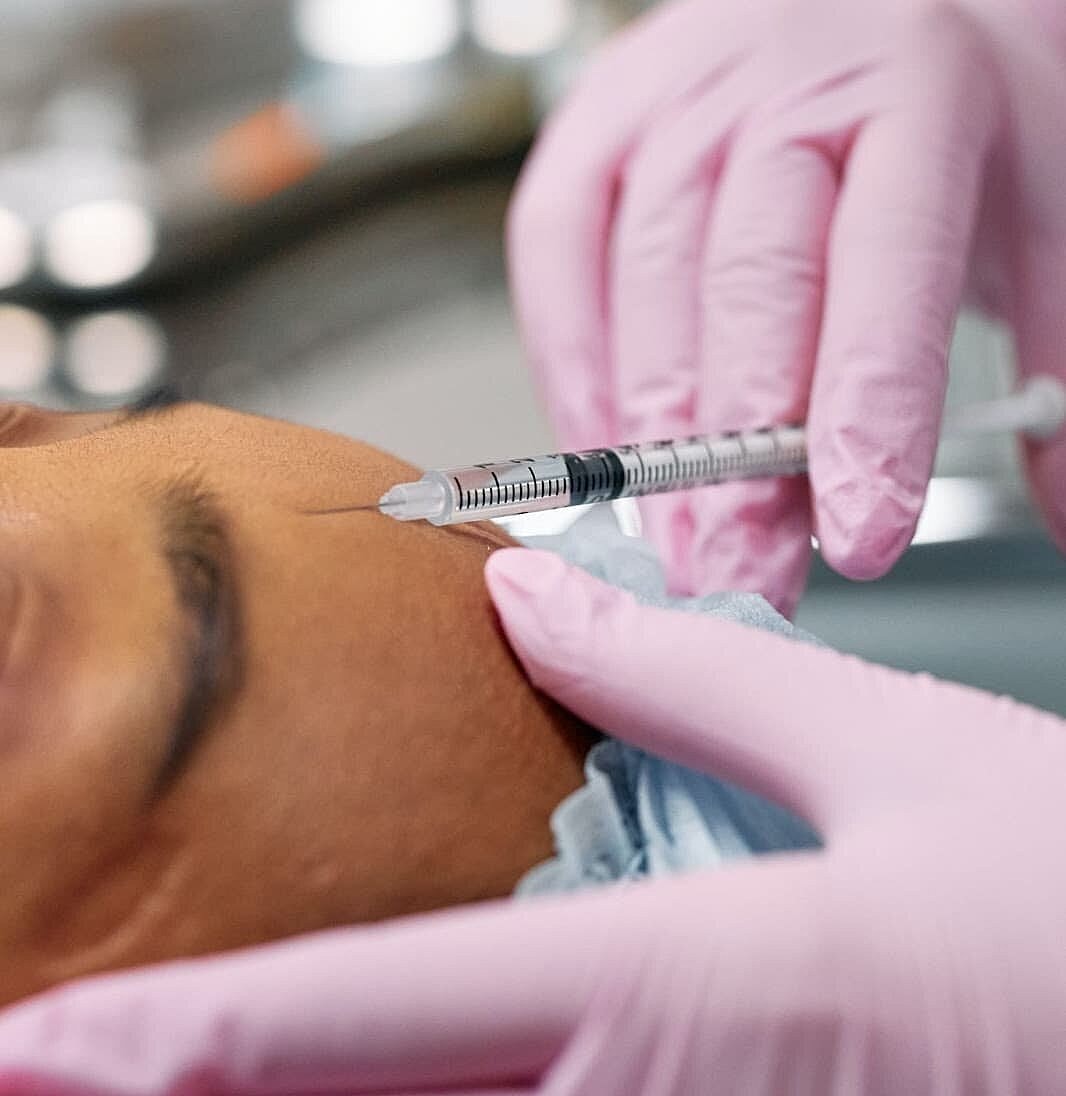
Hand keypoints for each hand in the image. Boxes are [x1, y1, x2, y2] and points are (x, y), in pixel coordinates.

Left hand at [3, 547, 1064, 1093]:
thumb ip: (685, 676)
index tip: (34, 1042)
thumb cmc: (1058, 908)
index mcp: (675, 986)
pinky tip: (377, 1081)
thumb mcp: (878, 754)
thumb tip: (534, 604)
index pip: (363, 1014)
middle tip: (52, 1063)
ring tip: (177, 1071)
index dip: (172, 1037)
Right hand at [508, 0, 1065, 614]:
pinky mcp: (597, 123)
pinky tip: (601, 444)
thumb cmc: (951, 117)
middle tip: (740, 574)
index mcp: (921, 91)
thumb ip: (1057, 373)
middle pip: (751, 287)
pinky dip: (568, 359)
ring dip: (652, 435)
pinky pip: (555, 247)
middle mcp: (786, 83)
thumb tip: (1061, 516)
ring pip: (647, 282)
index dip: (865, 414)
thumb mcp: (1044, 217)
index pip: (889, 269)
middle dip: (738, 456)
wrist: (866, 7)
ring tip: (677, 547)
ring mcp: (675, 101)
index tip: (860, 537)